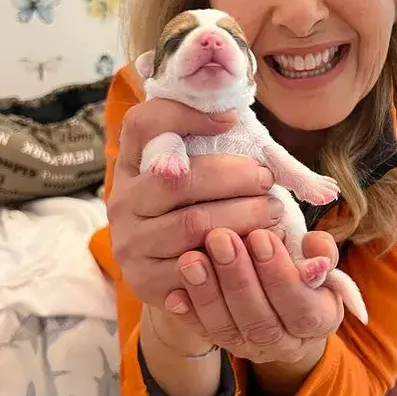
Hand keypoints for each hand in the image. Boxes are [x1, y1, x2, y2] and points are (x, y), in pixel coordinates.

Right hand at [106, 97, 285, 310]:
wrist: (170, 272)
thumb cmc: (192, 208)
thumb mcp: (192, 172)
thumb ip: (206, 144)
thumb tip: (231, 117)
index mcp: (131, 163)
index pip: (143, 124)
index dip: (185, 116)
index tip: (232, 120)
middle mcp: (124, 200)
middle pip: (178, 179)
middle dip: (233, 177)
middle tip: (266, 179)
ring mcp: (130, 242)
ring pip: (192, 224)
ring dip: (242, 215)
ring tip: (272, 211)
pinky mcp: (144, 280)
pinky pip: (196, 268)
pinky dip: (233, 255)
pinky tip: (257, 247)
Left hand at [165, 227, 344, 363]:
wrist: (281, 294)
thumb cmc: (301, 263)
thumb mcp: (318, 256)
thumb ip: (320, 252)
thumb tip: (315, 249)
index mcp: (320, 320)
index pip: (302, 308)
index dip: (281, 274)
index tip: (261, 236)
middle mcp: (286, 342)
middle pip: (261, 320)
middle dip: (238, 278)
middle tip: (220, 239)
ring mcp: (251, 348)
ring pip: (228, 330)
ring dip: (208, 294)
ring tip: (191, 259)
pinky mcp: (222, 344)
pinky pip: (203, 334)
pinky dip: (188, 314)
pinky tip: (174, 293)